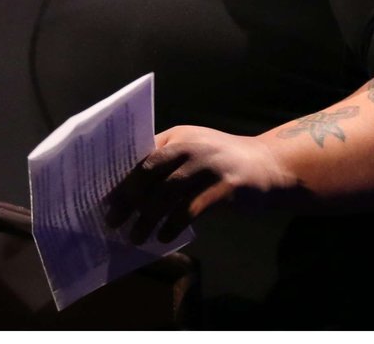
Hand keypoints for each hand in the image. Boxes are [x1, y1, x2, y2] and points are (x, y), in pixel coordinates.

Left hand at [104, 126, 298, 244]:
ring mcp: (209, 165)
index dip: (121, 177)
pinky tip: (163, 237)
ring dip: (147, 217)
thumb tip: (128, 194)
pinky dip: (173, 224)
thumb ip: (168, 164)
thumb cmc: (222, 163)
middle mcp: (192, 146)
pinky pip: (192, 208)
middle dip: (127, 198)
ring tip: (134, 237)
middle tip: (111, 219)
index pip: (142, 155)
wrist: (270, 165)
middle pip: (150, 171)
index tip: (103, 198)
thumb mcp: (194, 152)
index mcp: (179, 136)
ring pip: (168, 192)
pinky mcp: (225, 186)